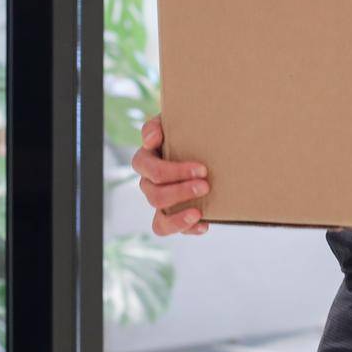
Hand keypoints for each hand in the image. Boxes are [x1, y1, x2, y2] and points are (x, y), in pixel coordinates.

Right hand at [131, 113, 211, 235]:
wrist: (198, 143)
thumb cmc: (182, 131)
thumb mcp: (170, 122)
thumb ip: (156, 126)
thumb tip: (151, 139)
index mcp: (145, 160)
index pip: (152, 170)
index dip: (174, 172)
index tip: (201, 169)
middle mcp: (148, 183)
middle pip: (156, 195)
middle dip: (181, 192)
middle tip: (206, 185)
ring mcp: (159, 202)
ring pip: (159, 218)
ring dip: (178, 217)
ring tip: (197, 212)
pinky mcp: (169, 215)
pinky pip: (167, 228)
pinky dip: (185, 229)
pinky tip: (204, 225)